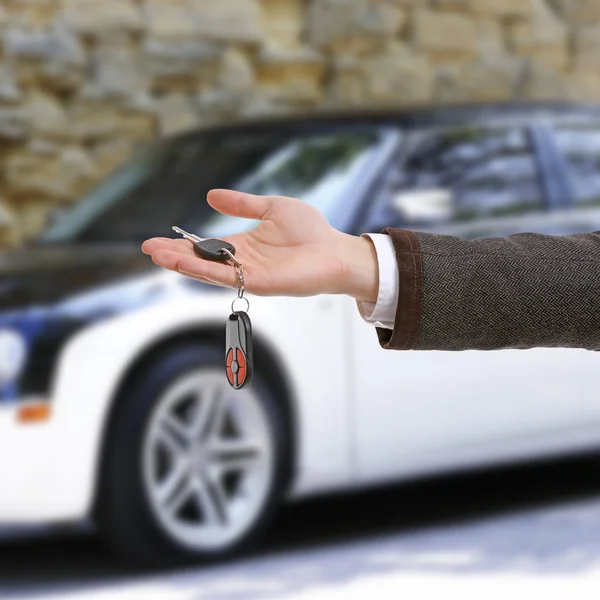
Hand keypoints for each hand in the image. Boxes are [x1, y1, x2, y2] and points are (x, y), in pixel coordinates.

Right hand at [141, 189, 378, 301]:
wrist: (336, 250)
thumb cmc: (311, 231)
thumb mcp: (271, 208)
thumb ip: (242, 204)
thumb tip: (210, 195)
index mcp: (243, 246)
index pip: (206, 246)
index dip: (183, 244)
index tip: (158, 240)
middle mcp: (241, 263)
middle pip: (201, 260)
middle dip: (174, 256)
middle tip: (147, 249)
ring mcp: (248, 275)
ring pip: (209, 271)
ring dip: (182, 264)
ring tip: (157, 256)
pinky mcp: (258, 283)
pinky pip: (226, 277)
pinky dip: (204, 271)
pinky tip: (185, 263)